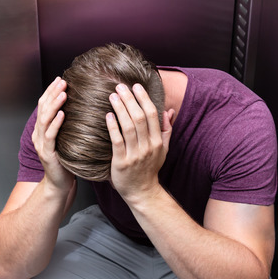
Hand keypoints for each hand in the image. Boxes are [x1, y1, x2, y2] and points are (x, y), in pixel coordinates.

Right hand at [32, 77, 74, 193]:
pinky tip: (62, 114)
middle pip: (43, 108)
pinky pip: (50, 135)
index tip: (60, 79)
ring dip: (54, 104)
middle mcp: (38, 134)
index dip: (51, 91)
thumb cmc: (67, 161)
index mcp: (42, 129)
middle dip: (52, 93)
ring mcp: (40, 143)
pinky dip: (55, 123)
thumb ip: (68, 124)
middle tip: (62, 81)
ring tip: (63, 93)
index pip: (44, 105)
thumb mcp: (67, 138)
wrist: (60, 183)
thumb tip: (80, 106)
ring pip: (45, 119)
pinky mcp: (47, 153)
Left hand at [106, 83, 173, 202]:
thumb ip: (166, 130)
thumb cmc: (150, 169)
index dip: (144, 98)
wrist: (141, 192)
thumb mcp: (163, 150)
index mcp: (157, 141)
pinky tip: (108, 115)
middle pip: (139, 118)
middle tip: (120, 86)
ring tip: (113, 96)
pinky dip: (113, 127)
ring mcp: (135, 155)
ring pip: (128, 127)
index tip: (136, 86)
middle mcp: (147, 147)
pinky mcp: (121, 162)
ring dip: (120, 109)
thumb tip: (169, 111)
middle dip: (130, 100)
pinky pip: (117, 141)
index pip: (152, 115)